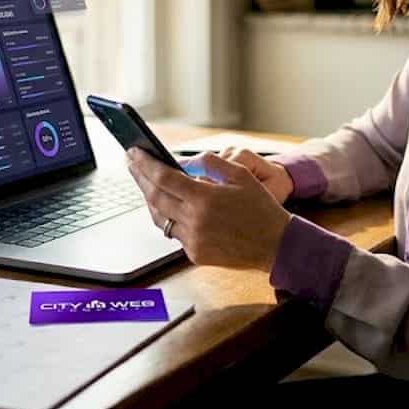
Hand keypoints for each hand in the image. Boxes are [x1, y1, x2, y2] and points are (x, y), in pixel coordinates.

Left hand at [126, 149, 291, 271]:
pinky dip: (168, 217)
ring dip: (150, 199)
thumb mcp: (241, 175)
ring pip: (160, 218)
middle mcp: (194, 221)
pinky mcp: (195, 254)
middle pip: (154, 197)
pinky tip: (167, 206)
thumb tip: (185, 161)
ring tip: (145, 183)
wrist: (277, 246)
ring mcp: (193, 240)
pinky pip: (173, 233)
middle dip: (139, 178)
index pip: (163, 177)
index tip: (133, 153)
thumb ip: (211, 163)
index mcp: (204, 199)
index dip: (145, 164)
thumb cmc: (262, 208)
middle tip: (131, 164)